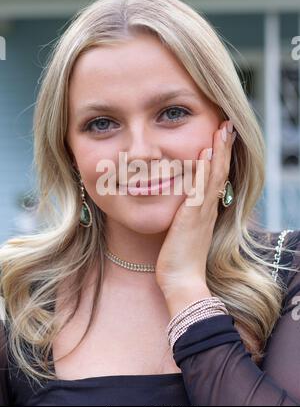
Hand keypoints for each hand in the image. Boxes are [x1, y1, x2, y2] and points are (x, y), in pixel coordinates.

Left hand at [155, 120, 235, 298]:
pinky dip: (204, 171)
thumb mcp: (184, 233)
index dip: (220, 156)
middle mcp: (207, 208)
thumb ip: (185, 217)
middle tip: (227, 124)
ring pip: (214, 176)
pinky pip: (200, 189)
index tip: (221, 136)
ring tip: (223, 129)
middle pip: (220, 171)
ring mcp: (202, 212)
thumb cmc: (179, 260)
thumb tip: (181, 206)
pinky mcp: (192, 218)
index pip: (216, 177)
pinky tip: (206, 153)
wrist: (182, 281)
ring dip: (219, 151)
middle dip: (224, 147)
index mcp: (205, 210)